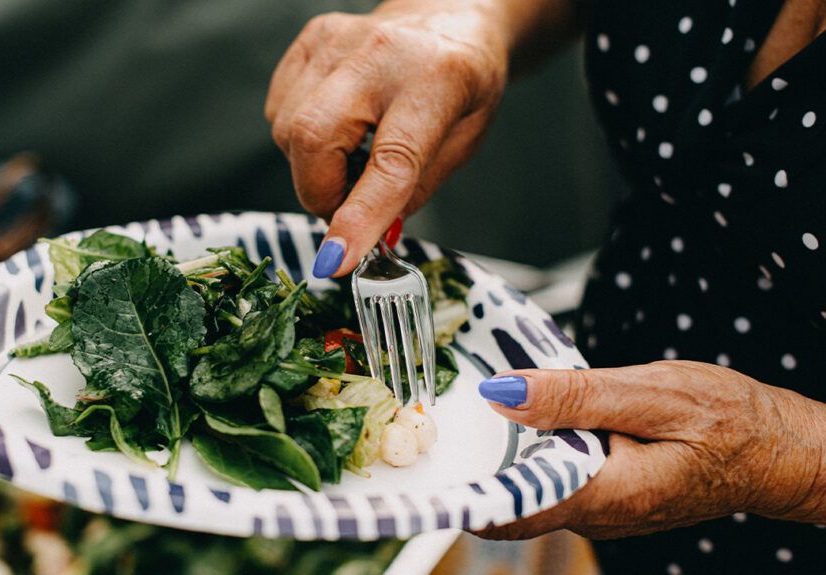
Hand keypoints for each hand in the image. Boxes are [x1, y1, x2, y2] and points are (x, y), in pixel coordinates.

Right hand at [265, 0, 509, 276]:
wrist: (449, 16)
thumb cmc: (461, 82)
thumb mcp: (463, 143)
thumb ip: (413, 192)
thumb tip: (364, 238)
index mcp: (437, 81)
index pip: (390, 162)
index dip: (359, 217)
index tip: (335, 261)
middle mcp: (380, 55)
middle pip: (313, 140)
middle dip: (321, 194)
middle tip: (348, 208)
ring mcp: (337, 42)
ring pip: (287, 131)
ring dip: (313, 168)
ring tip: (352, 159)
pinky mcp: (310, 41)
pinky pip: (279, 111)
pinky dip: (300, 140)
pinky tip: (338, 129)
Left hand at [475, 361, 825, 539]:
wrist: (774, 449)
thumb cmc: (729, 421)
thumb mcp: (652, 394)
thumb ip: (575, 397)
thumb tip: (506, 393)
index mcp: (606, 491)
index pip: (513, 508)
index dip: (465, 492)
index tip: (428, 472)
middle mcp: (597, 512)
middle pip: (514, 500)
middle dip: (479, 465)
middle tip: (446, 422)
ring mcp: (601, 509)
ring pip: (533, 489)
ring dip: (506, 456)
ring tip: (485, 410)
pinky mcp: (607, 495)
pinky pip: (557, 479)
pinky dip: (536, 452)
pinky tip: (531, 418)